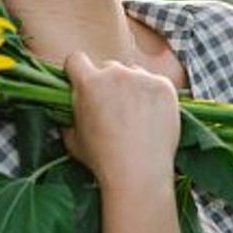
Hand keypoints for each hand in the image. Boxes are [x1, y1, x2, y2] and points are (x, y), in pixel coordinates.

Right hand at [59, 50, 180, 191]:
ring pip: (133, 74)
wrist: (138, 173)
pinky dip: (153, 95)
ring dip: (132, 87)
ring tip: (136, 116)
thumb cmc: (102, 160)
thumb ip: (69, 117)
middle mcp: (115, 73)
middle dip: (108, 83)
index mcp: (88, 82)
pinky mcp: (164, 85)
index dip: (76, 71)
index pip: (76, 59)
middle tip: (113, 108)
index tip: (81, 83)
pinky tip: (151, 117)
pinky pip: (154, 82)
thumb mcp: (72, 140)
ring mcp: (142, 77)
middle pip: (108, 67)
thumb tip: (68, 111)